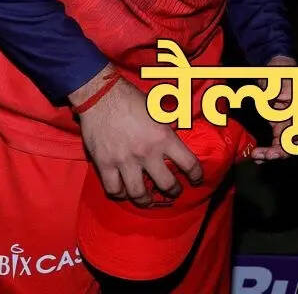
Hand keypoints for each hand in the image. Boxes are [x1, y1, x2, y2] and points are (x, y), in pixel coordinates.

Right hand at [72, 66, 201, 205]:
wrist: (100, 96)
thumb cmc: (132, 99)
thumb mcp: (160, 110)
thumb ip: (172, 124)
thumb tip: (186, 127)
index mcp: (164, 137)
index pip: (189, 163)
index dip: (196, 175)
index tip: (196, 180)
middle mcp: (147, 152)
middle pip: (166, 184)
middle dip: (174, 191)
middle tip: (174, 192)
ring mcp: (125, 161)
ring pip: (139, 193)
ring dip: (147, 200)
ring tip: (149, 200)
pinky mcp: (105, 164)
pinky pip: (113, 189)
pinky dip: (120, 194)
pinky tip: (124, 192)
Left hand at [250, 55, 297, 161]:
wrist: (273, 67)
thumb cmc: (280, 72)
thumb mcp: (280, 86)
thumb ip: (282, 103)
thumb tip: (284, 124)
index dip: (292, 144)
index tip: (277, 150)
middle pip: (296, 142)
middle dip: (280, 152)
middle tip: (263, 155)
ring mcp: (291, 122)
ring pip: (286, 144)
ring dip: (272, 153)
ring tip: (258, 156)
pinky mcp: (280, 125)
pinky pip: (277, 141)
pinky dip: (269, 149)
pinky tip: (259, 155)